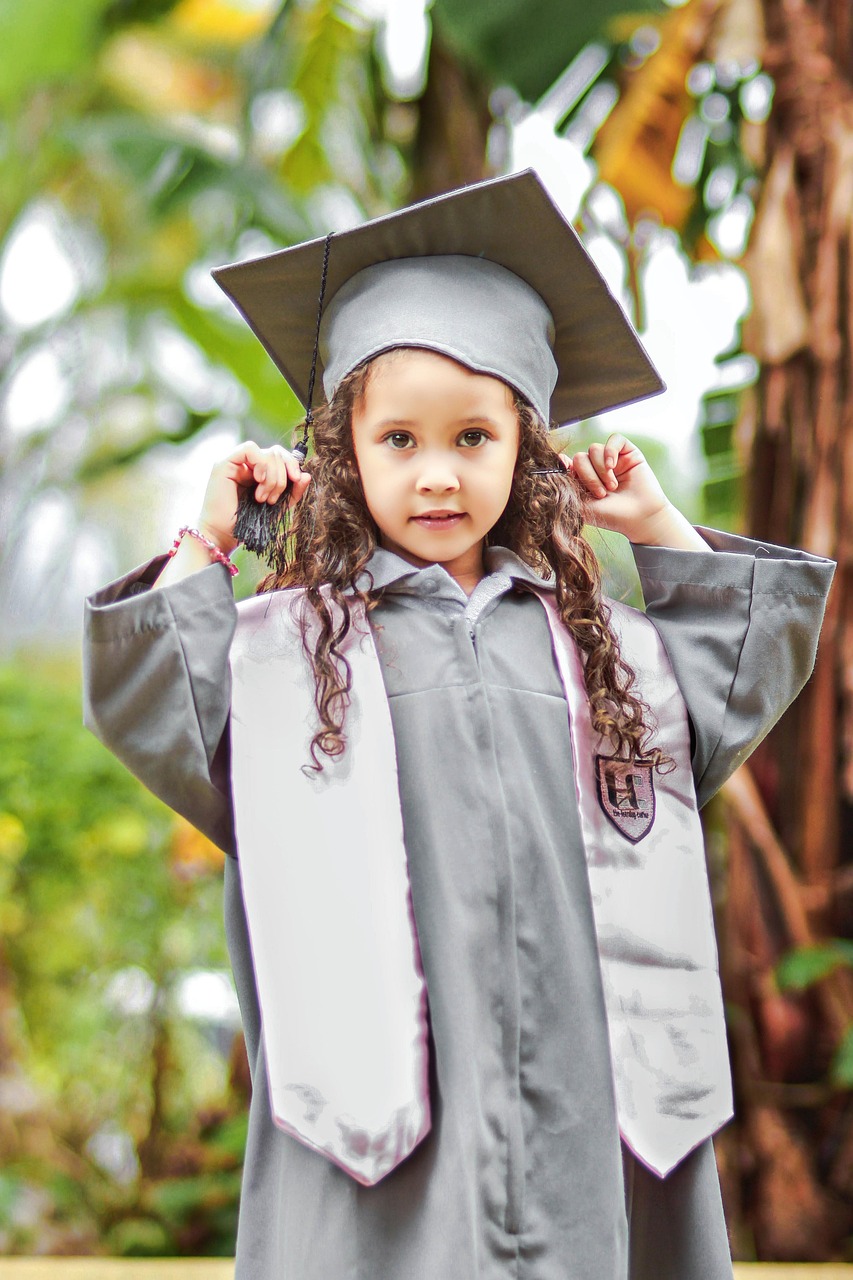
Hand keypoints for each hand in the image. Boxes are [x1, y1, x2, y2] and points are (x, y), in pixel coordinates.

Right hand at [198, 441, 310, 553]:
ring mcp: (235, 462)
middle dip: (282, 476)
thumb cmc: (249, 524)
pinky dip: (260, 464)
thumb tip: (307, 474)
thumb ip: (293, 491)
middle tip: (272, 499)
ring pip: (266, 452)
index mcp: (260, 472)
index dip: (293, 464)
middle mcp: (247, 464)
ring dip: (272, 477)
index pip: (280, 455)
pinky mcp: (224, 463)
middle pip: (276, 452)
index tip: (297, 479)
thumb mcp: (279, 507)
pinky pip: (249, 448)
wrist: (225, 536)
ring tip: (262, 498)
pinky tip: (257, 480)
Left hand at [568, 434, 703, 548]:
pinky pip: (614, 439)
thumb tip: (552, 473)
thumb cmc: (612, 516)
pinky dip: (610, 452)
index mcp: (583, 479)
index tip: (566, 473)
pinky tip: (613, 467)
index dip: (565, 466)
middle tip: (601, 493)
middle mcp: (596, 467)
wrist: (640, 518)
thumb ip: (566, 490)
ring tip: (612, 486)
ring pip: (595, 449)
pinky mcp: (628, 452)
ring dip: (601, 470)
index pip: (568, 463)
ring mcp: (612, 459)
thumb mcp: (582, 506)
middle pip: (580, 457)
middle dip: (588, 476)